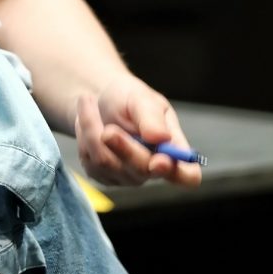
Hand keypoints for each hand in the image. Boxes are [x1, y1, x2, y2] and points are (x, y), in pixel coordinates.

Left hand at [74, 73, 203, 189]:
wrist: (99, 98)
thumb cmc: (128, 97)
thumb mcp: (141, 98)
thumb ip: (151, 117)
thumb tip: (161, 137)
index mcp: (173, 149)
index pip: (188, 175)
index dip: (178, 173)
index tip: (159, 161)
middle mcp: (153, 168)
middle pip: (142, 171)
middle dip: (123, 147)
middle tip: (109, 128)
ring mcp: (127, 176)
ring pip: (108, 164)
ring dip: (93, 129)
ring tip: (88, 101)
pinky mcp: (103, 175)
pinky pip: (90, 163)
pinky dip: (84, 135)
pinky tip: (87, 120)